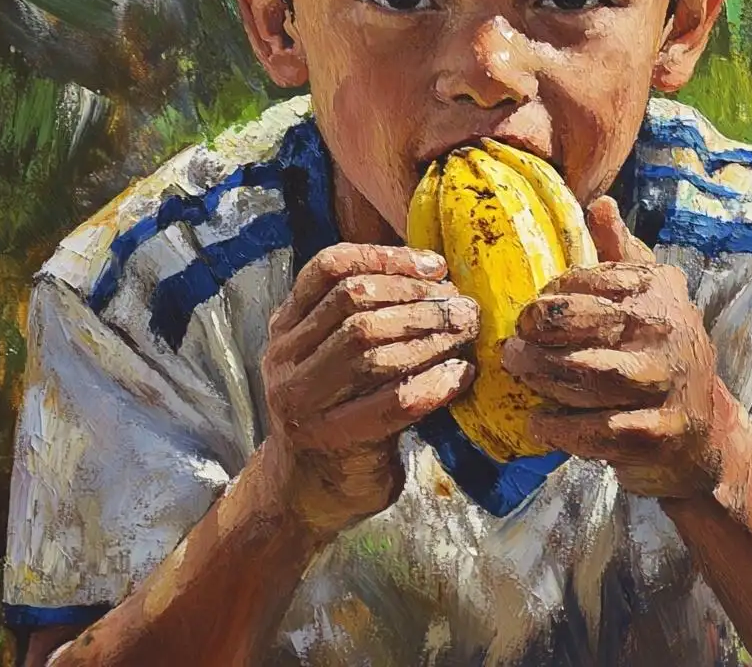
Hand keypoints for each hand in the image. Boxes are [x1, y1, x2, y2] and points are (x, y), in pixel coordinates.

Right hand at [256, 243, 476, 538]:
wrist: (304, 494)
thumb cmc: (337, 408)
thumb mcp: (331, 353)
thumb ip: (364, 312)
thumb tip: (437, 274)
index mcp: (286, 327)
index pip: (328, 268)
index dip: (385, 257)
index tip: (436, 266)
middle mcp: (285, 360)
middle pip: (354, 304)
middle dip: (418, 298)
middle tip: (462, 305)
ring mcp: (303, 402)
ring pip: (372, 348)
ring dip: (430, 335)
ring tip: (466, 331)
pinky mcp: (333, 440)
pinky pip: (394, 400)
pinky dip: (435, 382)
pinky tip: (460, 375)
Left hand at [503, 196, 727, 499]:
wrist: (701, 427)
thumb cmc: (658, 350)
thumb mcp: (650, 295)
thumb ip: (621, 250)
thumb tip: (599, 203)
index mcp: (659, 291)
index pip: (594, 281)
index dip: (553, 295)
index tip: (532, 310)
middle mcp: (666, 330)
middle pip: (586, 325)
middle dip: (540, 333)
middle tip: (512, 342)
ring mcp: (664, 382)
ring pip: (587, 375)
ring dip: (541, 374)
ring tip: (515, 371)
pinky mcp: (655, 431)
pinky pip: (596, 429)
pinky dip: (560, 428)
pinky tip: (538, 422)